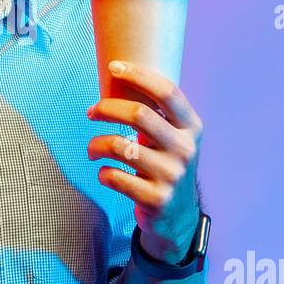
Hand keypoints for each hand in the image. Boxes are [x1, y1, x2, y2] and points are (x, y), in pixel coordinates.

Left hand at [86, 60, 203, 263]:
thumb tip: (118, 77)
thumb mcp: (174, 138)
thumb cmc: (166, 164)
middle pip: (139, 114)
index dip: (138, 75)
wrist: (178, 215)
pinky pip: (115, 177)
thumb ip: (157, 113)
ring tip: (92, 150)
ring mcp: (172, 175)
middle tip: (91, 112)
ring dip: (96, 144)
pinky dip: (103, 173)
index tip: (113, 68)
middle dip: (106, 108)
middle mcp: (185, 149)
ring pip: (120, 147)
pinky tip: (104, 173)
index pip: (167, 92)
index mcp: (192, 127)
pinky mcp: (156, 199)